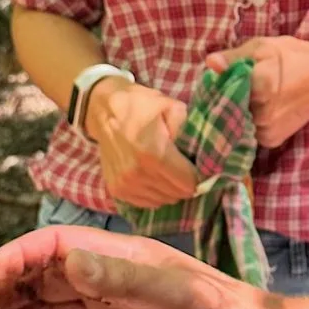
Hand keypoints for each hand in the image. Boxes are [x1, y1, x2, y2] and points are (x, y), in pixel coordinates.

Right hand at [87, 76, 198, 207]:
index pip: (189, 182)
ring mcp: (125, 185)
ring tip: (168, 170)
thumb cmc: (140, 105)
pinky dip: (155, 193)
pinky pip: (147, 202)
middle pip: (177, 194)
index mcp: (154, 153)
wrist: (104, 110)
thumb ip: (190, 131)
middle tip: (185, 167)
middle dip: (186, 183)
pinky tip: (154, 176)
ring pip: (164, 201)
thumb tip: (205, 155)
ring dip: (170, 189)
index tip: (199, 167)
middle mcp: (138, 174)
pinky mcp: (117, 191)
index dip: (199, 176)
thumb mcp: (171, 107)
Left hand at [205, 36, 308, 147]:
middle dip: (226, 101)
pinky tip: (259, 109)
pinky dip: (249, 123)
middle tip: (237, 89)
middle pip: (227, 110)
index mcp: (259, 85)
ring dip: (237, 114)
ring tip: (251, 98)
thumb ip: (234, 57)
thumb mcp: (263, 47)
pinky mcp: (271, 140)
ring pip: (236, 124)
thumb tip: (210, 63)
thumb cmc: (294, 56)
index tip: (217, 82)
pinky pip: (249, 133)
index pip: (220, 93)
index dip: (216, 88)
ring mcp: (267, 129)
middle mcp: (262, 112)